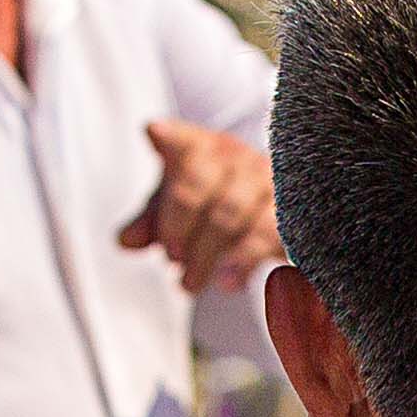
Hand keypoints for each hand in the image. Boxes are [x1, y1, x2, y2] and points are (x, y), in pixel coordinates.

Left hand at [121, 120, 277, 292]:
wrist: (270, 215)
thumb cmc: (213, 204)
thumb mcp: (174, 210)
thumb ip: (149, 222)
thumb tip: (126, 241)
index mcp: (200, 147)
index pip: (182, 137)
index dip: (171, 135)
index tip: (156, 133)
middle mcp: (234, 156)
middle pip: (198, 182)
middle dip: (178, 226)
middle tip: (171, 258)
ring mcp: (265, 179)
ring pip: (230, 211)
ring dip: (204, 253)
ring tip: (188, 283)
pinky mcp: (290, 211)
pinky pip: (263, 234)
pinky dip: (240, 262)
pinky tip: (226, 283)